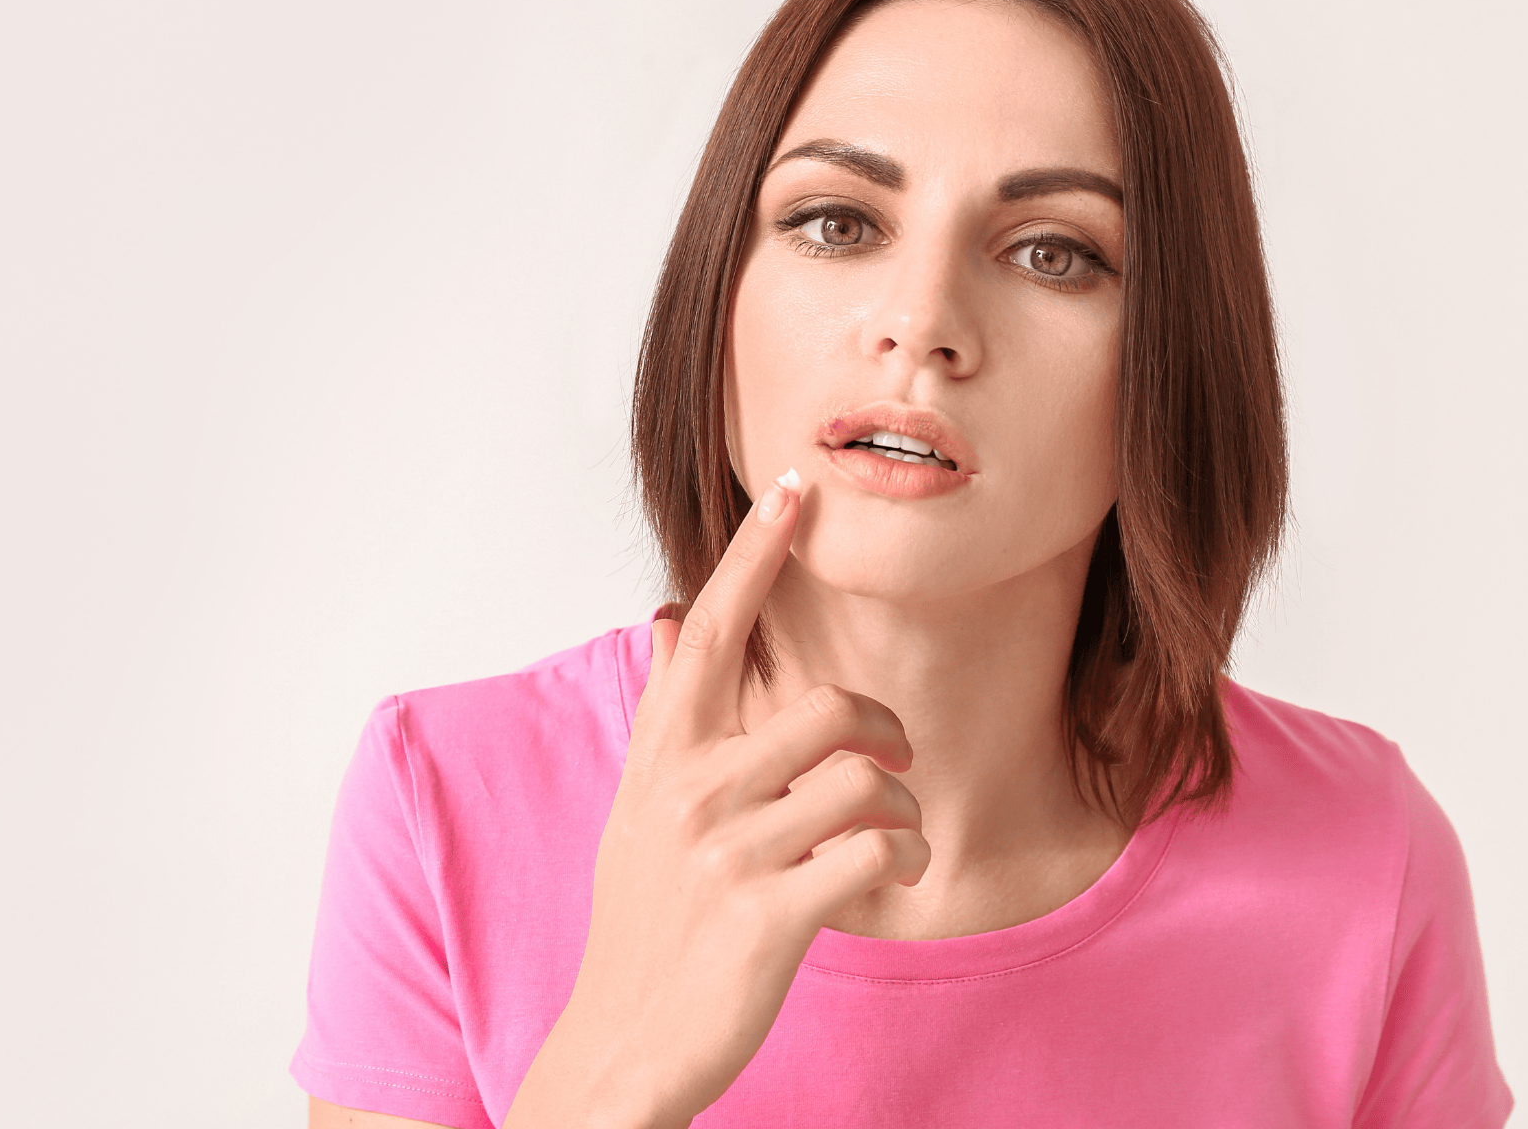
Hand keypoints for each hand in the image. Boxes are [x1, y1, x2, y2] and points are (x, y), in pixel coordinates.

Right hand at [505, 473, 930, 1128]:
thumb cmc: (645, 918)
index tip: (793, 488)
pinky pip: (878, 849)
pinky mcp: (770, 915)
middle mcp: (691, 788)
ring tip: (890, 838)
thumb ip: (668, 714)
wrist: (623, 1040)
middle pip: (833, 706)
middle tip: (891, 761)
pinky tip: (887, 881)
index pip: (716, 626)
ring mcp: (729, 851)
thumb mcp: (639, 806)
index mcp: (664, 754)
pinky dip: (905, 860)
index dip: (757, 552)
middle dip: (887, 732)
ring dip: (902, 807)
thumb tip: (675, 617)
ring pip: (868, 778)